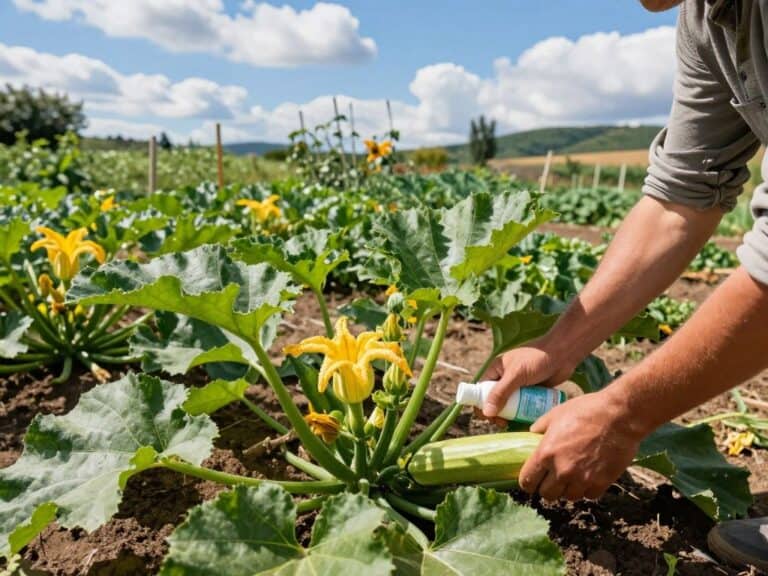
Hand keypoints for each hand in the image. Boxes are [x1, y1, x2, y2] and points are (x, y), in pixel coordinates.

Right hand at [478, 338, 574, 421]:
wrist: (563, 354)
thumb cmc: (537, 359)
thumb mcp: (515, 375)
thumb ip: (500, 393)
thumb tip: (486, 413)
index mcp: (496, 370)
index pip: (482, 389)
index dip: (481, 404)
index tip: (487, 417)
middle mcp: (505, 378)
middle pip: (494, 400)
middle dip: (496, 413)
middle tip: (502, 423)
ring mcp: (518, 385)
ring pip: (509, 404)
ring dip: (509, 415)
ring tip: (513, 423)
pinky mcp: (531, 391)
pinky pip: (522, 405)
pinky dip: (522, 413)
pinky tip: (525, 421)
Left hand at [518, 390, 641, 500]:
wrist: (619, 416)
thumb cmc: (586, 411)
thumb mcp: (555, 414)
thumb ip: (540, 428)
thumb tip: (532, 435)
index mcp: (545, 454)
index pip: (527, 481)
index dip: (528, 481)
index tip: (532, 479)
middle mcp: (561, 470)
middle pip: (547, 494)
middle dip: (547, 487)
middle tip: (552, 478)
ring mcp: (582, 479)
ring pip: (568, 497)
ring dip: (568, 489)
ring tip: (572, 476)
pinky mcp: (601, 483)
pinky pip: (589, 495)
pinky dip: (587, 489)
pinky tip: (589, 476)